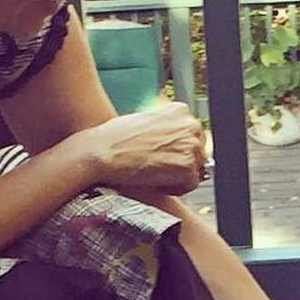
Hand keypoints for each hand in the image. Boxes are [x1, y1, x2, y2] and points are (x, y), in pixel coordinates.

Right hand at [85, 103, 205, 193]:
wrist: (101, 152)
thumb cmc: (114, 138)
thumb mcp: (144, 121)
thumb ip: (165, 128)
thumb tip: (175, 144)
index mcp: (180, 110)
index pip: (192, 136)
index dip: (177, 150)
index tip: (162, 157)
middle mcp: (190, 124)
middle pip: (198, 152)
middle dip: (181, 163)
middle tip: (159, 169)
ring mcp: (191, 146)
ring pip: (195, 169)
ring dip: (177, 176)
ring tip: (155, 176)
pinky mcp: (187, 167)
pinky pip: (190, 184)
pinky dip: (175, 189)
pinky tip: (156, 183)